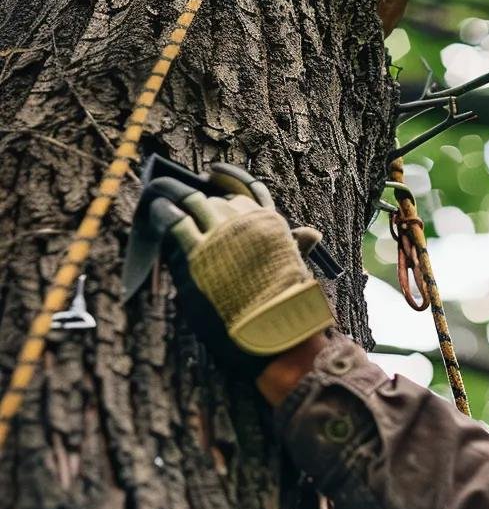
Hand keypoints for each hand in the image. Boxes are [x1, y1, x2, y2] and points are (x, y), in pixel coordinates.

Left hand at [145, 176, 333, 375]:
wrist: (272, 334)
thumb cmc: (287, 309)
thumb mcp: (296, 272)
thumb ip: (297, 248)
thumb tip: (311, 232)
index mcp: (272, 227)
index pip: (249, 191)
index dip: (229, 180)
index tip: (214, 174)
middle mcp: (247, 225)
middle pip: (218, 199)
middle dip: (201, 197)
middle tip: (180, 192)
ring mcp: (221, 236)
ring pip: (194, 202)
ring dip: (175, 195)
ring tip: (161, 192)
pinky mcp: (197, 252)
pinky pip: (174, 220)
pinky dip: (163, 211)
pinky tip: (157, 209)